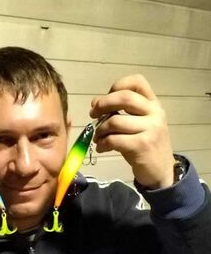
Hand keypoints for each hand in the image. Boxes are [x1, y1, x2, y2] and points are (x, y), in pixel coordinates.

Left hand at [90, 74, 174, 188]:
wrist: (161, 171)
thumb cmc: (145, 145)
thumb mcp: (138, 124)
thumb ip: (121, 112)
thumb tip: (96, 103)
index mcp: (153, 104)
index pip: (137, 82)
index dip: (117, 86)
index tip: (106, 100)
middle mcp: (154, 113)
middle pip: (123, 97)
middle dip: (102, 104)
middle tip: (93, 115)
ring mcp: (150, 128)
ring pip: (115, 121)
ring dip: (100, 130)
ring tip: (98, 138)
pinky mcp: (142, 145)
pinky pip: (114, 139)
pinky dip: (103, 143)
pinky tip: (102, 148)